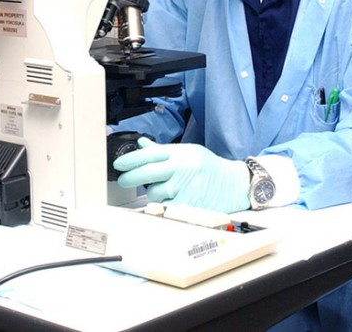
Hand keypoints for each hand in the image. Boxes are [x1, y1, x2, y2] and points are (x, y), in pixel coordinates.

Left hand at [113, 137, 249, 212]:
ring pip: (154, 193)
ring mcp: (184, 187)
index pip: (149, 154)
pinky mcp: (188, 204)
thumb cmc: (208, 167)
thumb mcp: (187, 152)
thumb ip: (163, 151)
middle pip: (146, 173)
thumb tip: (141, 144)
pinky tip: (173, 199)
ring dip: (153, 193)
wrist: (232, 184)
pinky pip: (165, 207)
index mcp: (179, 153)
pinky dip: (165, 205)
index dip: (130, 159)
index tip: (119, 164)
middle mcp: (181, 168)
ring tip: (164, 189)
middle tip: (123, 180)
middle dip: (130, 177)